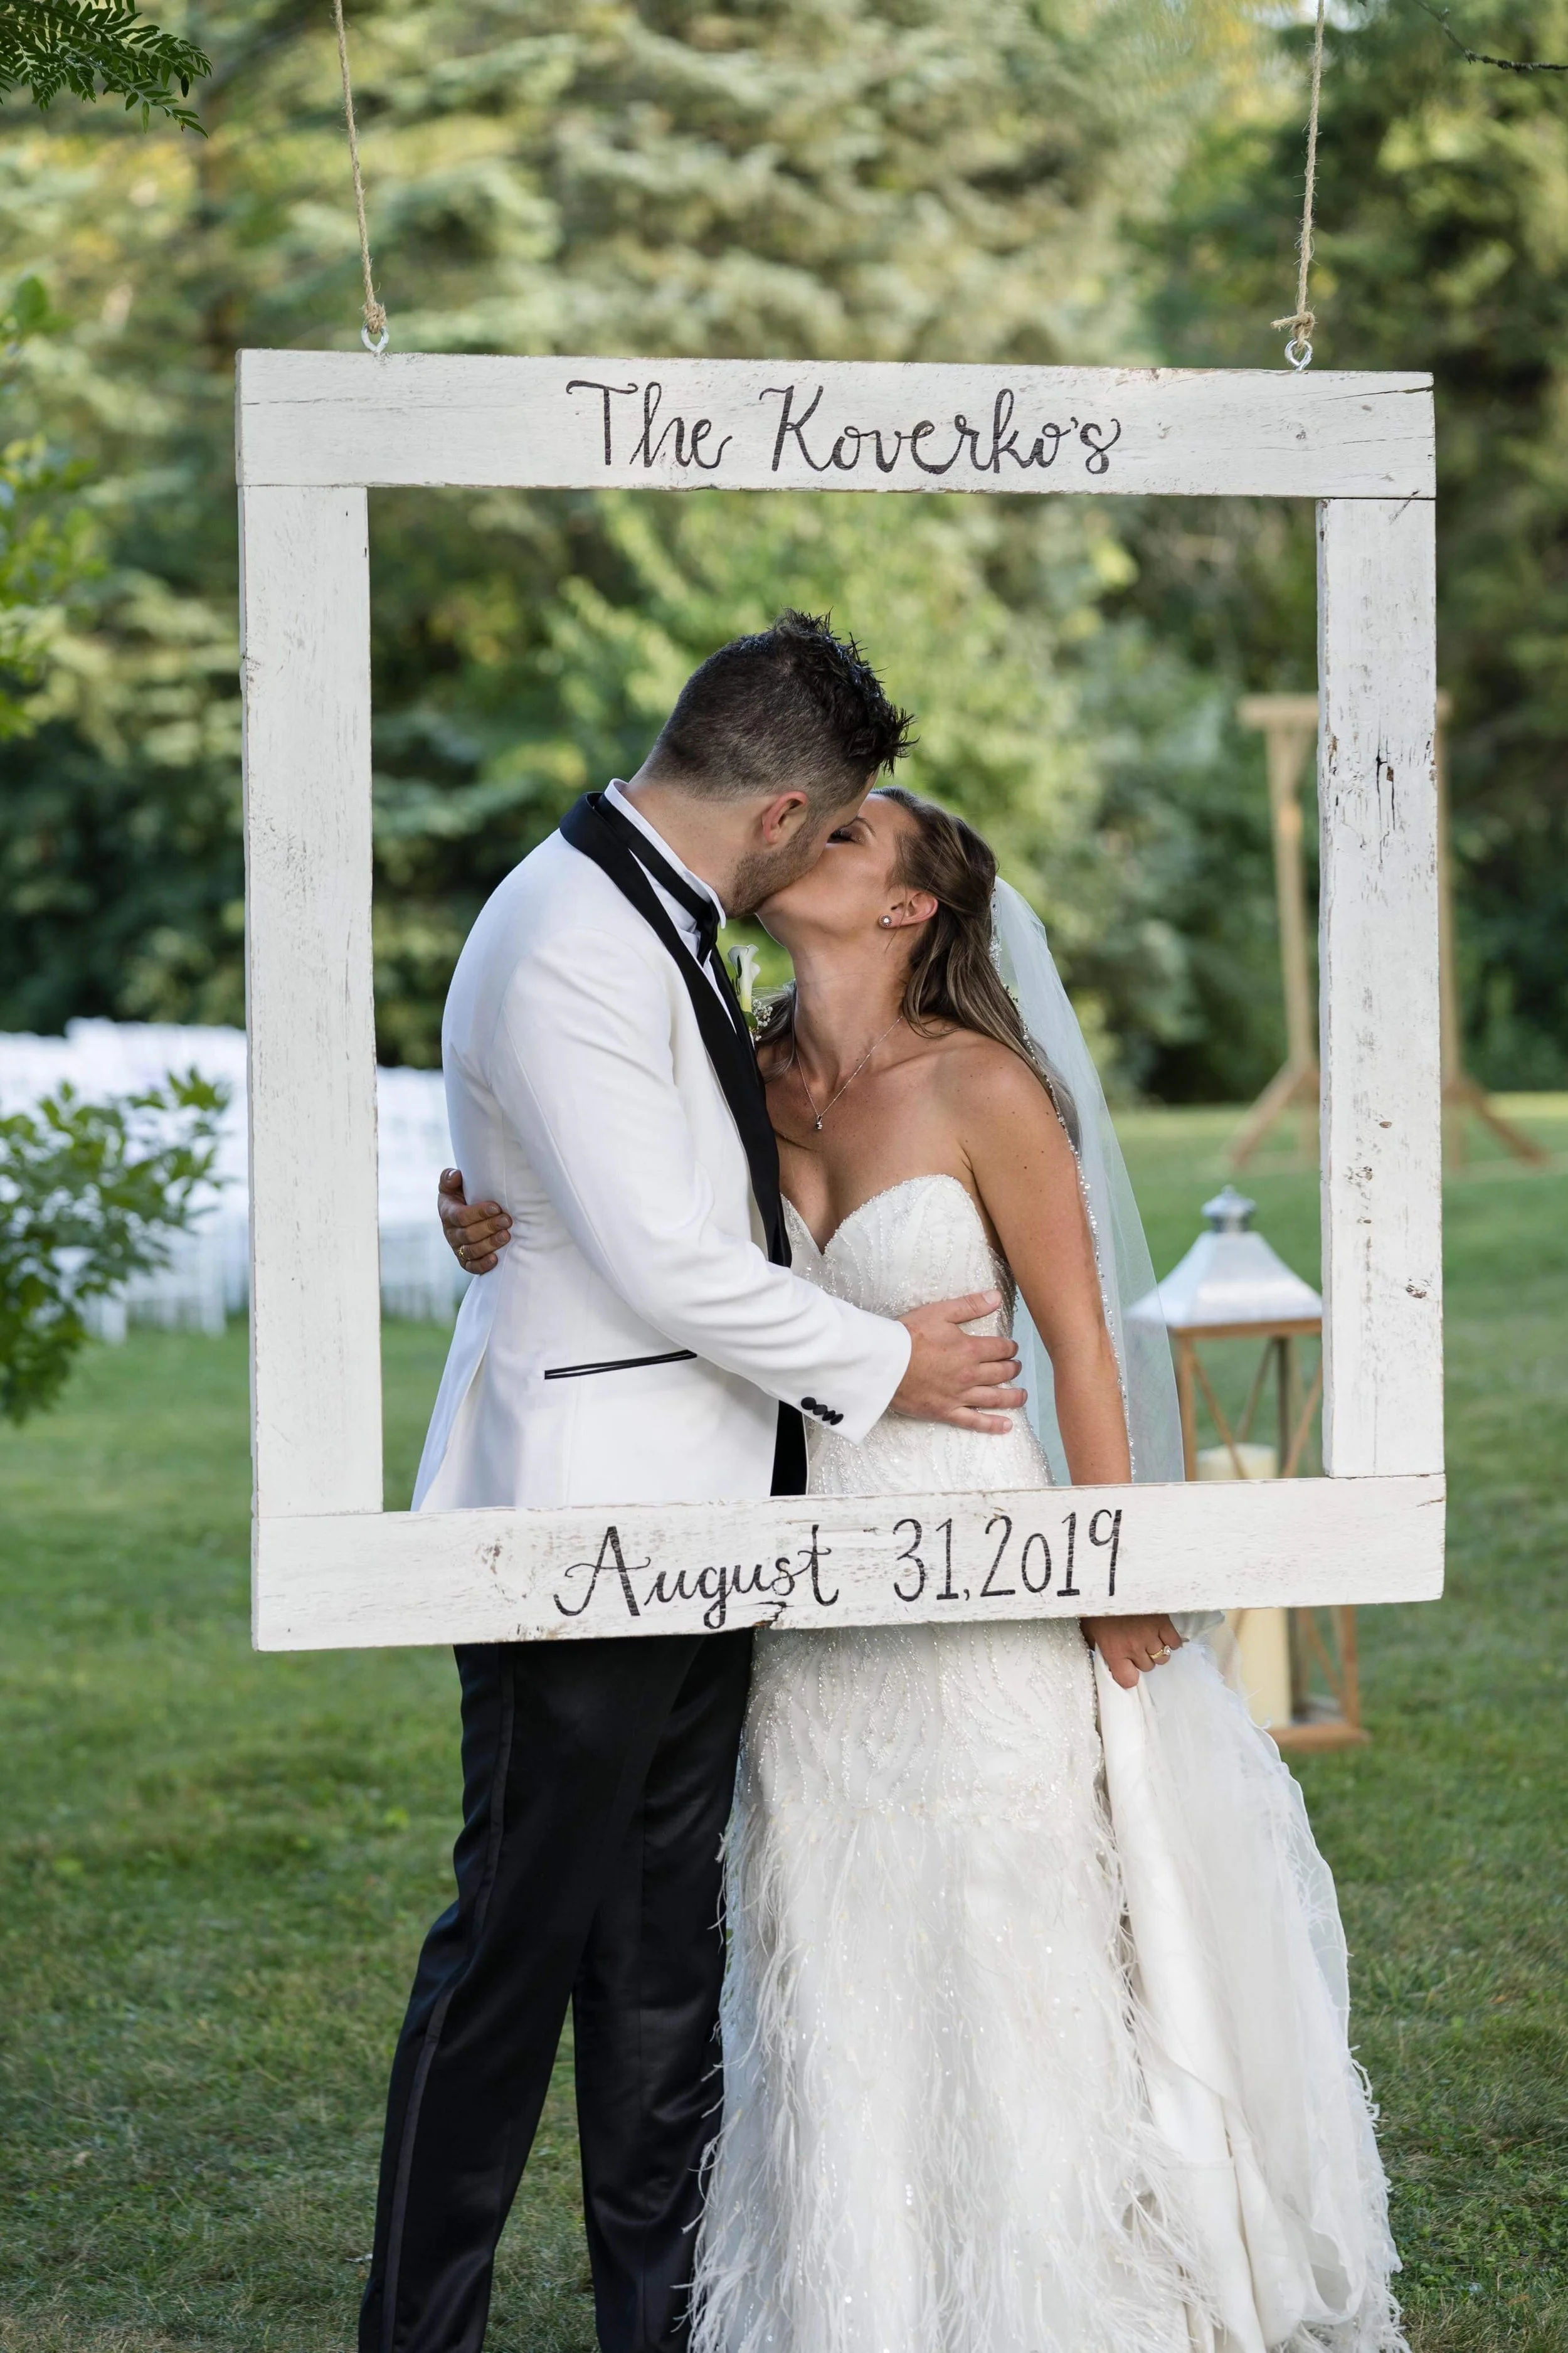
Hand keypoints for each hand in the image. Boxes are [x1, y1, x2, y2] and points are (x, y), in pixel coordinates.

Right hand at [438, 1167, 511, 1274]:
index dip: (478, 1212)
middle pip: (467, 1234)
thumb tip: (456, 1176)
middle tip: (507, 1220)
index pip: (460, 1216)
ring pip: (471, 1251)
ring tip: (506, 1236)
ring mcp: (458, 1248)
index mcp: (448, 1213)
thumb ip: (450, 1178)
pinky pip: (472, 1266)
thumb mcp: (453, 1185)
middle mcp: (451, 1233)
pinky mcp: (465, 1261)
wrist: (466, 1212)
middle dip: (488, 1227)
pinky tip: (495, 1259)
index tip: (496, 1207)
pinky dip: (483, 1265)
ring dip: (489, 1244)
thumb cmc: (463, 1196)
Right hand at [892, 1293, 1025, 1433]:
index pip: (1001, 1348)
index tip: (1012, 1347)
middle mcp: (971, 1374)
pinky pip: (974, 1421)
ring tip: (1022, 1396)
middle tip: (1016, 1367)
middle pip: (1002, 1373)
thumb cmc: (909, 1335)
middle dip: (1012, 1368)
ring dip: (1012, 1397)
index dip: (1010, 1347)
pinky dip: (992, 1425)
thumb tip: (997, 1297)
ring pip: (994, 1398)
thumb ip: (970, 1306)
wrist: (884, 1363)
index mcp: (970, 1349)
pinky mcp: (946, 1412)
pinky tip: (1006, 1426)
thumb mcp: (940, 1312)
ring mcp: (960, 1396)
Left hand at [1082, 1614, 1183, 1690]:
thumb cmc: (1097, 1605)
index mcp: (1114, 1651)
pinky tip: (1160, 1634)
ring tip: (1148, 1639)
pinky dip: (1170, 1640)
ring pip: (1162, 1657)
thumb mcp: (1088, 1630)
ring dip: (1156, 1651)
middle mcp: (1133, 1647)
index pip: (1128, 1680)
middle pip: (1147, 1667)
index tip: (1126, 1669)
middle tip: (1134, 1645)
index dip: (1128, 1676)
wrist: (1110, 1582)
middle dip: (1141, 1659)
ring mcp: (1150, 1635)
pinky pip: (1174, 1643)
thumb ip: (1097, 1647)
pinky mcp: (1163, 1622)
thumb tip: (1105, 1659)